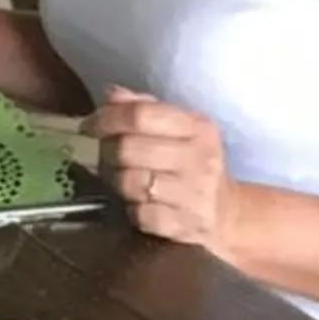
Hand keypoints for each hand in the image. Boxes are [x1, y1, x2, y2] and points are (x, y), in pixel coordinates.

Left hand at [92, 89, 240, 252]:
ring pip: (129, 182)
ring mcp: (193, 194)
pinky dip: (133, 210)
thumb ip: (146, 109)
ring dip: (118, 182)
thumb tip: (111, 94)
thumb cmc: (194, 164)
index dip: (107, 119)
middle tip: (108, 157)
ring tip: (127, 180)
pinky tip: (142, 204)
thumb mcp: (180, 130)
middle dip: (108, 152)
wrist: (228, 213)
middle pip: (128, 149)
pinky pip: (138, 214)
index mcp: (197, 127)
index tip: (89, 126)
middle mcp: (198, 158)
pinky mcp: (184, 225)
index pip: (141, 115)